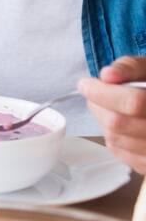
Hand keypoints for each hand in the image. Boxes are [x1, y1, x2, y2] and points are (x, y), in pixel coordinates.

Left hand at [79, 56, 145, 172]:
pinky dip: (114, 136)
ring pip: (115, 139)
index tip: (85, 84)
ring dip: (104, 121)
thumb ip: (131, 67)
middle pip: (119, 123)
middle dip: (98, 105)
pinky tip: (123, 125)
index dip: (104, 93)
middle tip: (93, 93)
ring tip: (110, 108)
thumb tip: (107, 75)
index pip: (134, 103)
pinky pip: (120, 153)